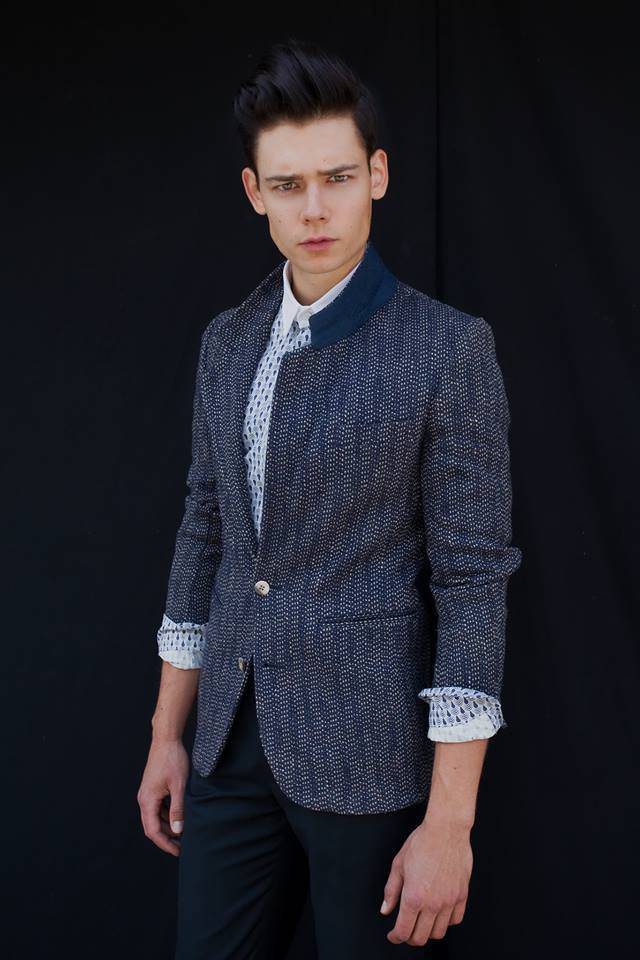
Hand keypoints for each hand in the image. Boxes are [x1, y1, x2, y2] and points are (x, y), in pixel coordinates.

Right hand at [137, 737, 189, 856]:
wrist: (166, 739)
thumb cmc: (173, 760)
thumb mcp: (179, 785)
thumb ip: (178, 809)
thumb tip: (178, 830)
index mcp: (147, 800)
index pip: (153, 831)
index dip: (165, 844)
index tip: (178, 852)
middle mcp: (144, 799)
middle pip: (152, 826)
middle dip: (167, 838)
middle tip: (183, 847)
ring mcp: (148, 793)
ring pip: (155, 817)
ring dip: (168, 827)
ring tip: (184, 834)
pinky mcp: (153, 788)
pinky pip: (158, 808)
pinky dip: (167, 816)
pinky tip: (180, 817)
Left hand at [380, 817, 471, 945]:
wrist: (446, 830)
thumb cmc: (422, 842)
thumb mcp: (398, 865)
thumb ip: (391, 890)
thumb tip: (386, 909)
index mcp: (413, 897)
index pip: (403, 931)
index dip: (395, 937)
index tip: (393, 935)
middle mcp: (432, 903)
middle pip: (421, 938)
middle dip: (410, 938)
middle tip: (406, 930)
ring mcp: (449, 901)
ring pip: (439, 933)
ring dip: (428, 931)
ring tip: (422, 922)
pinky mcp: (462, 896)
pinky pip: (455, 920)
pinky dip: (446, 922)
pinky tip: (439, 913)